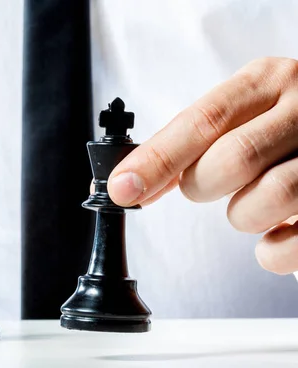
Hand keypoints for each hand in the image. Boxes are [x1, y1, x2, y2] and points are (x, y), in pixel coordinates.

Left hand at [106, 57, 297, 274]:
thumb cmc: (277, 128)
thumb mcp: (239, 115)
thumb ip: (188, 144)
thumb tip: (128, 182)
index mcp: (267, 81)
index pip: (202, 120)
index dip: (157, 160)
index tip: (123, 189)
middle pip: (233, 159)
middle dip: (203, 185)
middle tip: (207, 185)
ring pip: (269, 197)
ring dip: (242, 215)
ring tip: (250, 203)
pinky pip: (294, 242)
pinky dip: (272, 250)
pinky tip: (275, 231)